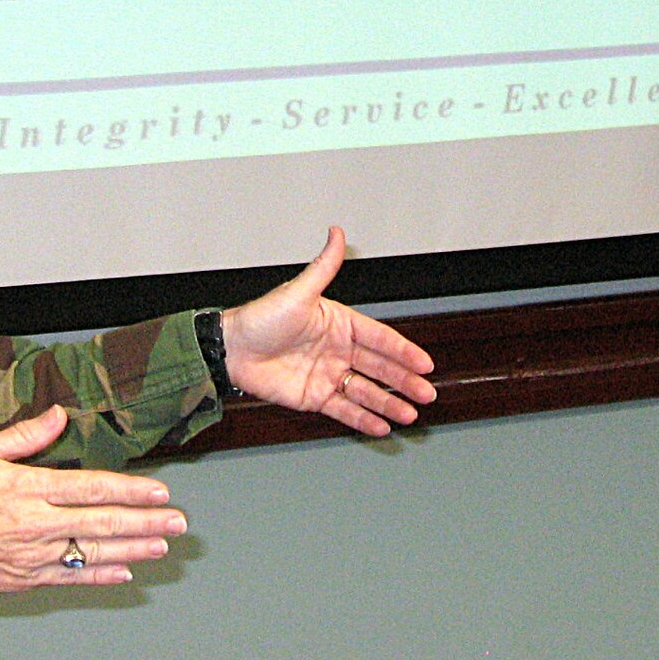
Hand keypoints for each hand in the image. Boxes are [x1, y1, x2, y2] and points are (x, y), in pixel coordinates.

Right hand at [0, 404, 187, 591]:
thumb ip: (23, 435)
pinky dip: (99, 577)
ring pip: (93, 554)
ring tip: (162, 548)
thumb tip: (58, 415)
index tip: (160, 491)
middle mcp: (37, 525)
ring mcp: (33, 557)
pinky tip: (124, 575)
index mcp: (28, 490)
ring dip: (132, 551)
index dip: (130, 490)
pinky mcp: (24, 581)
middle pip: (102, 523)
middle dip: (145, 522)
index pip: (92, 487)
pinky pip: (70, 580)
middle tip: (179, 523)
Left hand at [222, 226, 436, 436]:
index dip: (403, 351)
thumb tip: (337, 232)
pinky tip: (380, 427)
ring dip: (388, 403)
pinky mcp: (314, 397)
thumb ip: (323, 266)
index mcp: (338, 323)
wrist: (231, 350)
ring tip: (408, 415)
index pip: (379, 338)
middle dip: (404, 381)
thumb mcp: (297, 292)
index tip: (424, 363)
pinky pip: (344, 410)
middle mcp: (336, 350)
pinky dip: (363, 419)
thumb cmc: (260, 318)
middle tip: (427, 393)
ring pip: (366, 391)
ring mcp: (327, 375)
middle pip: (379, 367)